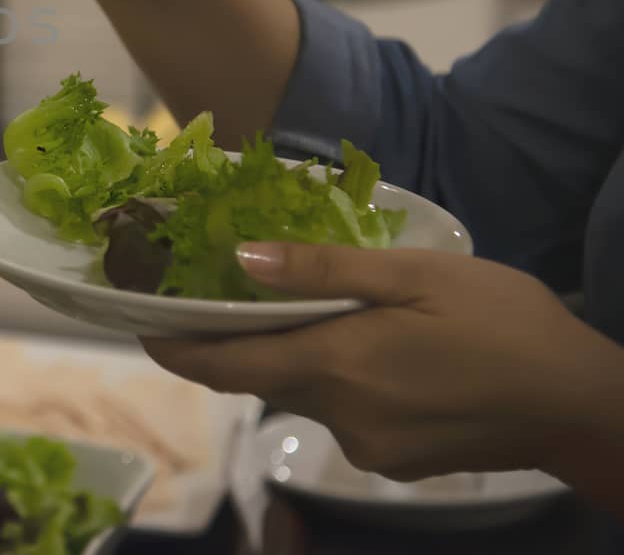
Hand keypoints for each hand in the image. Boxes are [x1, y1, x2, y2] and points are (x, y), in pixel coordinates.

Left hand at [142, 241, 623, 496]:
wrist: (584, 404)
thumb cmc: (504, 323)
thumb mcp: (414, 274)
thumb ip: (323, 269)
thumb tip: (241, 256)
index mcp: (336, 366)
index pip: (223, 366)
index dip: (174, 347)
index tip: (139, 322)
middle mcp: (340, 416)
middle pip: (262, 376)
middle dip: (240, 338)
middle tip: (225, 288)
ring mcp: (369, 447)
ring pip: (305, 391)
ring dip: (299, 354)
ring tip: (319, 303)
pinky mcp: (396, 462)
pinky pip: (344, 412)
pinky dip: (341, 378)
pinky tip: (378, 347)